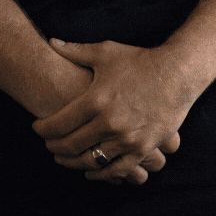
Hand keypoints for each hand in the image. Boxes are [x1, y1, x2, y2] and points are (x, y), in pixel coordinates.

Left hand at [33, 38, 198, 183]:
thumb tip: (51, 41)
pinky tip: (90, 172)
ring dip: (73, 163)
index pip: (58, 124)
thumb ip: (75, 50)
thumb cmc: (140, 61)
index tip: (37, 128)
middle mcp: (109, 123)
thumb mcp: (105, 52)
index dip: (42, 129)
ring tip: (64, 159)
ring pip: (90, 161)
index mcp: (95, 100)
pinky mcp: (143, 148)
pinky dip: (101, 174)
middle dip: (54, 147)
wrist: (178, 73)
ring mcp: (127, 139)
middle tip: (48, 145)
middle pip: (70, 145)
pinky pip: (117, 170)